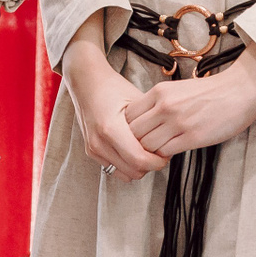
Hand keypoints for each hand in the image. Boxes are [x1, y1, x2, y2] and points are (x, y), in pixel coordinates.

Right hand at [62, 43, 166, 181]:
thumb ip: (150, 123)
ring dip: (139, 167)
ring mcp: (93, 149)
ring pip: (125, 174)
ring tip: (147, 151)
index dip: (157, 161)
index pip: (139, 160)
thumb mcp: (136, 101)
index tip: (166, 153)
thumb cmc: (112, 87)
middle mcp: (99, 142)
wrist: (86, 82)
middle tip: (160, 152)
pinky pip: (114, 169)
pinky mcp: (91, 151)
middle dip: (151, 165)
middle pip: (134, 171)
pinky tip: (133, 150)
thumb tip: (169, 140)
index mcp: (110, 128)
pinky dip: (127, 165)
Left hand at [125, 47, 255, 158]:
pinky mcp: (192, 137)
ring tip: (157, 152)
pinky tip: (171, 153)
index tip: (138, 134)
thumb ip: (160, 103)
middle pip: (133, 132)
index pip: (128, 116)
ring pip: (147, 145)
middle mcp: (164, 106)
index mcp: (159, 92)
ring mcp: (177, 122)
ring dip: (149, 152)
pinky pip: (165, 153)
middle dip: (135, 143)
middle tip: (143, 148)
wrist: (240, 90)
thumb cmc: (210, 91)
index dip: (129, 128)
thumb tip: (144, 122)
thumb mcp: (178, 89)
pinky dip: (164, 156)